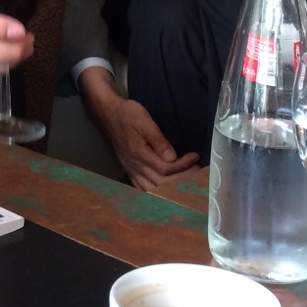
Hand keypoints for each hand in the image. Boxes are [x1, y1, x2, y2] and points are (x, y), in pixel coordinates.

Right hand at [80, 68, 197, 191]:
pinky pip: (143, 189)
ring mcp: (132, 171)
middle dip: (182, 178)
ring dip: (172, 187)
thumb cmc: (128, 114)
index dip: (183, 165)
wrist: (108, 114)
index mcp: (140, 154)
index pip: (166, 168)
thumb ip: (158, 140)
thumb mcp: (144, 121)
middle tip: (197, 171)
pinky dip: (157, 192)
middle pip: (162, 183)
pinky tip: (166, 190)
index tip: (195, 156)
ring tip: (186, 179)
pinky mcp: (129, 171)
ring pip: (153, 189)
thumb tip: (172, 158)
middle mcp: (135, 166)